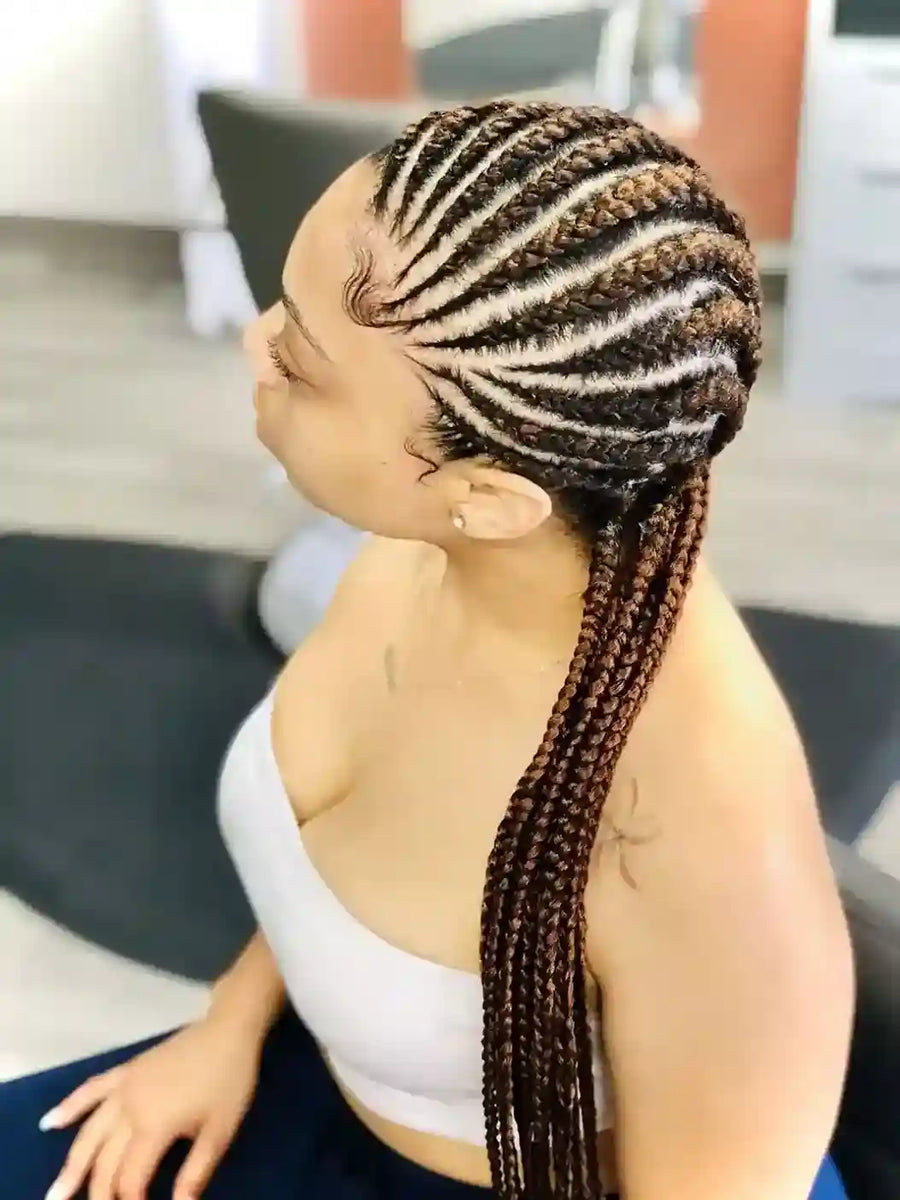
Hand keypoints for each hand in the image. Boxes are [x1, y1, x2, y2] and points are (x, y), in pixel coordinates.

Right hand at [40, 1015, 263, 1199]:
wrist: (228, 1030)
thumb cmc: (229, 1081)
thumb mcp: (220, 1132)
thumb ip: (195, 1174)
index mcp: (153, 1126)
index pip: (129, 1179)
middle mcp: (129, 1108)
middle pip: (104, 1162)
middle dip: (98, 1194)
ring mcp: (123, 1087)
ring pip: (89, 1133)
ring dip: (71, 1166)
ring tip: (56, 1193)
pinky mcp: (125, 1071)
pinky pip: (90, 1090)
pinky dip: (69, 1107)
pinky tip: (50, 1123)